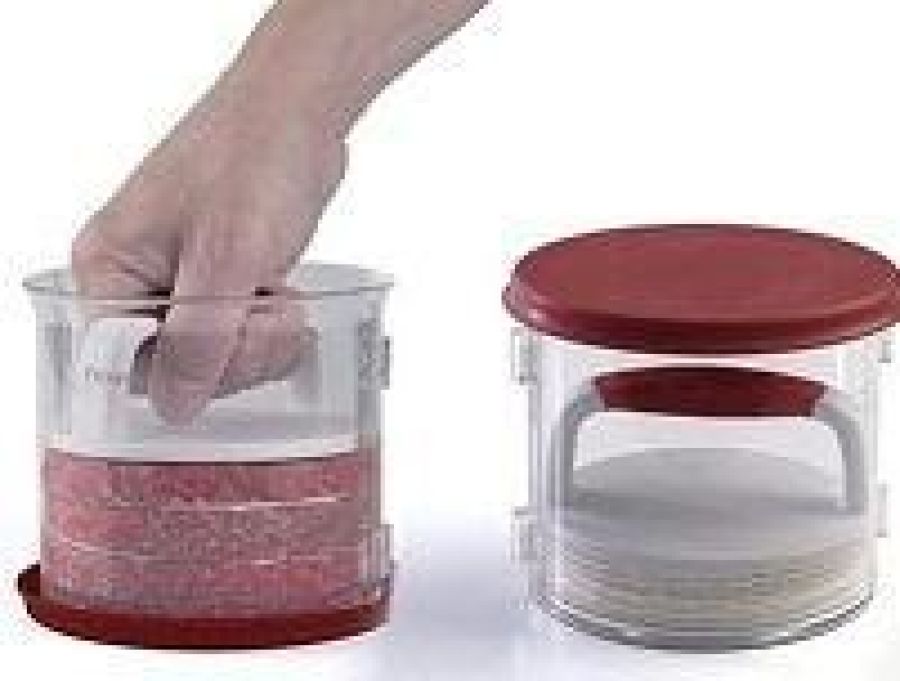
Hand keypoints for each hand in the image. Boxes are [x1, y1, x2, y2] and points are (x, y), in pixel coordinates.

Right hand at [72, 74, 346, 423]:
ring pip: (214, 354)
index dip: (184, 373)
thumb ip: (198, 341)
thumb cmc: (254, 161)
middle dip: (235, 355)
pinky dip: (268, 328)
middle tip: (269, 319)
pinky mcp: (220, 277)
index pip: (125, 364)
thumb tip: (174, 404)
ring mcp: (181, 278)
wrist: (299, 111)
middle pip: (175, 366)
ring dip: (259, 343)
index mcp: (110, 269)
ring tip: (283, 304)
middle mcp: (137, 277)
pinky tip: (285, 300)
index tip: (229, 351)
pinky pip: (237, 332)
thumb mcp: (226, 260)